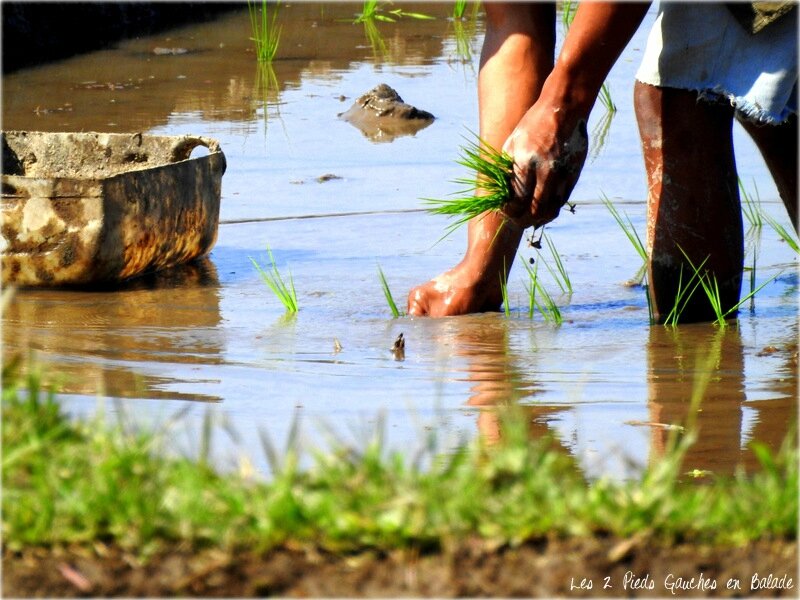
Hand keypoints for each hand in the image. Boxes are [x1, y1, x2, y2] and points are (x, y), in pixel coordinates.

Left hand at [501, 98, 588, 228]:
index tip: (506, 212)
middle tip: (518, 221)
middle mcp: (545, 170)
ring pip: (552, 209)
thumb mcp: (513, 144)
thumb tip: (501, 196)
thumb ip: (507, 170)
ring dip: (540, 219)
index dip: (510, 212)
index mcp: (525, 162)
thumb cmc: (533, 125)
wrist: (564, 109)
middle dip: (524, 221)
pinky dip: (553, 208)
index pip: (517, 200)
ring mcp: (562, 173)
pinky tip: (544, 208)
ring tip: (531, 218)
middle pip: (535, 210)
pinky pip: (563, 200)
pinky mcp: (574, 174)